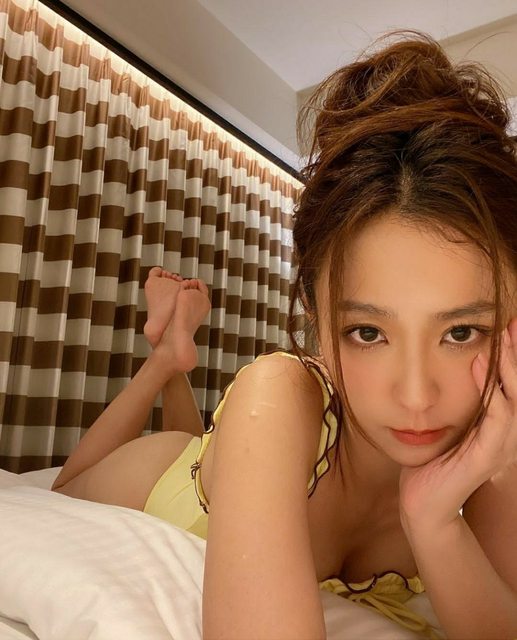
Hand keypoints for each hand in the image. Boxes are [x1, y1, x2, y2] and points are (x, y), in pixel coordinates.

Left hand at [399, 319, 516, 534]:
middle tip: (514, 325)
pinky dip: (493, 397)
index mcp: (495, 428)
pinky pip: (496, 423)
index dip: (512, 358)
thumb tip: (453, 373)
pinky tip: (485, 375)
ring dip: (509, 371)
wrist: (423, 503)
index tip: (508, 327)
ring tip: (502, 343)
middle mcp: (503, 436)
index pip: (510, 387)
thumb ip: (458, 406)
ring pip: (514, 402)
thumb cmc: (432, 464)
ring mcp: (498, 448)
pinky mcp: (485, 458)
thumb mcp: (448, 428)